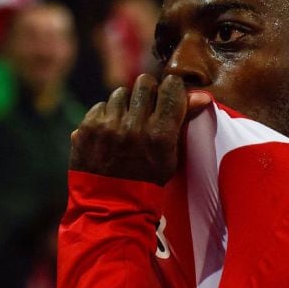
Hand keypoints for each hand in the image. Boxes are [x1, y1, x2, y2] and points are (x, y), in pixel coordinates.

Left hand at [70, 74, 209, 185]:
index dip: (170, 89)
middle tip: (145, 110)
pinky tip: (108, 134)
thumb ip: (184, 122)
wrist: (111, 204)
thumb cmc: (148, 179)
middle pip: (144, 83)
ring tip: (125, 125)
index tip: (168, 96)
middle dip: (147, 93)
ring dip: (125, 106)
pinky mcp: (87, 128)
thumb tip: (202, 95)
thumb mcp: (171, 155)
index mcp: (160, 134)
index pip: (170, 87)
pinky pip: (100, 106)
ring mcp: (108, 127)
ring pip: (120, 93)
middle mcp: (134, 126)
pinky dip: (105, 117)